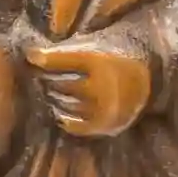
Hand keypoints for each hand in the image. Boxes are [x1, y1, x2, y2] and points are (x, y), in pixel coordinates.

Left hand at [25, 31, 153, 137]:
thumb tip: (31, 54)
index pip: (64, 60)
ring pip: (65, 104)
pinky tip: (59, 111)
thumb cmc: (115, 63)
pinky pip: (73, 124)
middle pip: (60, 84)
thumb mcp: (97, 50)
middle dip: (47, 80)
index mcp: (101, 62)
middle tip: (38, 77)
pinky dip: (63, 117)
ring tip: (49, 92)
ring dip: (54, 98)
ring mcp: (103, 109)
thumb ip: (68, 51)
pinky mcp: (103, 126)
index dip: (44, 58)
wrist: (147, 86)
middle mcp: (102, 87)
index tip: (30, 56)